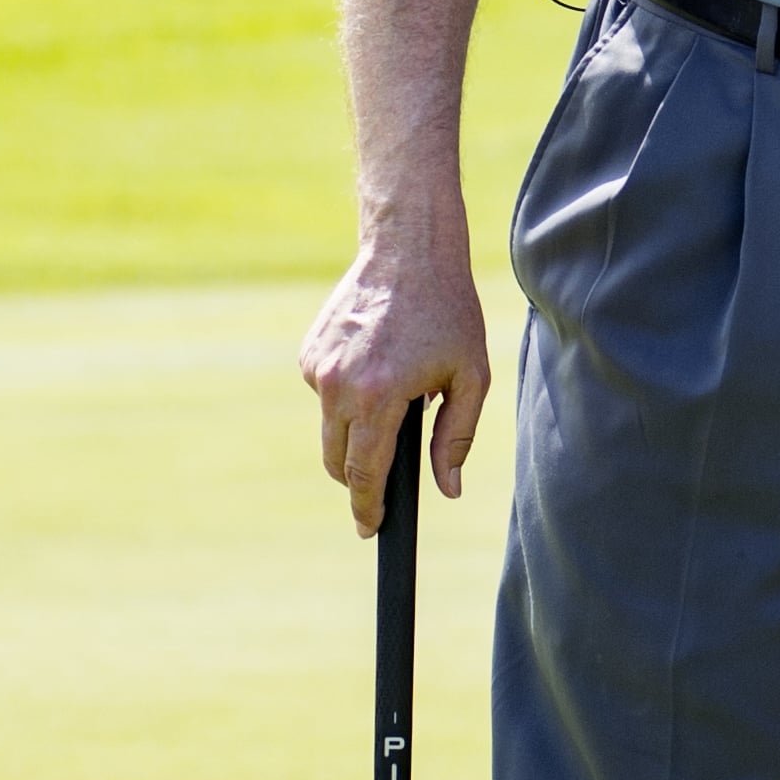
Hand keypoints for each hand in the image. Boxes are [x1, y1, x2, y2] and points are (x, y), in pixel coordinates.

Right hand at [298, 235, 491, 536]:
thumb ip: (457, 439)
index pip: (364, 474)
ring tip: (392, 399)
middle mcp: (338, 385)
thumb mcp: (470, 376)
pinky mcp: (309, 352)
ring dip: (354, 431)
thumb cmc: (448, 312)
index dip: (367, 507)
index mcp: (379, 397)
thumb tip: (447, 489)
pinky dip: (345, 395)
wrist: (408, 250)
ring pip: (330, 427)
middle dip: (358, 478)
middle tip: (384, 480)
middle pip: (338, 460)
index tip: (370, 529)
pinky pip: (325, 393)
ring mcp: (318, 367)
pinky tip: (374, 366)